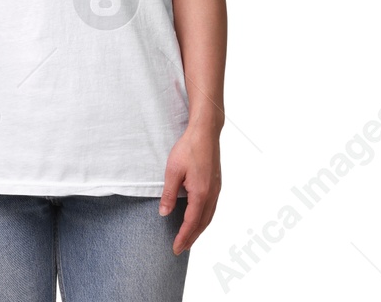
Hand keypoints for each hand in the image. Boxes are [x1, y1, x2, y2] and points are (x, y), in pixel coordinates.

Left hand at [161, 125, 219, 254]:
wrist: (205, 132)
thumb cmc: (188, 148)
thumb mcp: (172, 172)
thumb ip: (169, 195)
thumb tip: (164, 213)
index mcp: (201, 193)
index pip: (191, 222)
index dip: (183, 237)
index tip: (175, 248)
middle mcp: (212, 194)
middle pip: (203, 223)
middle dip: (191, 238)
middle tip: (180, 249)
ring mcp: (216, 188)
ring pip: (209, 216)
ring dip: (199, 229)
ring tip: (189, 238)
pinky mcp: (216, 183)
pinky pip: (212, 207)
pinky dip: (205, 218)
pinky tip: (198, 218)